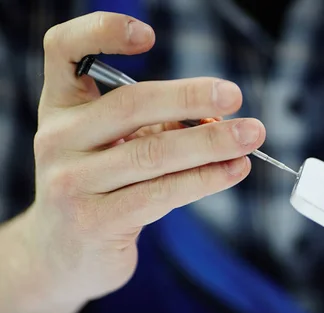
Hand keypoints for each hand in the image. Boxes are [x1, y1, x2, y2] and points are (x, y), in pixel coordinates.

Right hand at [23, 12, 265, 305]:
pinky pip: (162, 194)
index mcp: (61, 107)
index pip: (64, 50)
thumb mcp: (115, 146)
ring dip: (211, 142)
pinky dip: (206, 179)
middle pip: (129, 105)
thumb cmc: (99, 188)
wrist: (62, 255)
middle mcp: (58, 138)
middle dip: (189, 98)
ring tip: (251, 135)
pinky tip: (234, 170)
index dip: (101, 32)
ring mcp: (71, 182)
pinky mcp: (95, 221)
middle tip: (234, 96)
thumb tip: (218, 115)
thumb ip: (156, 126)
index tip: (149, 35)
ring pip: (153, 153)